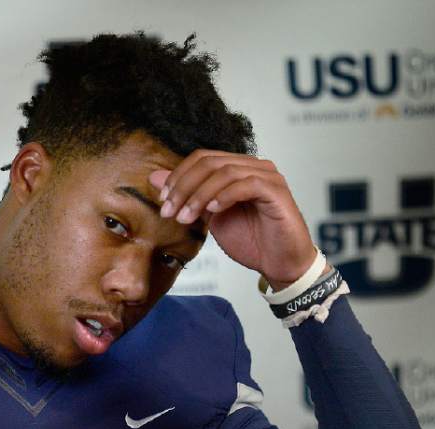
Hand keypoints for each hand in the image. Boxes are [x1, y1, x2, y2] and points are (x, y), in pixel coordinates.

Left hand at [148, 151, 317, 289]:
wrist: (279, 264)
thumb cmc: (250, 240)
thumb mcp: (210, 216)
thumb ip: (188, 195)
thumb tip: (156, 178)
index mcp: (237, 168)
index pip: (202, 158)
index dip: (179, 176)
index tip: (163, 201)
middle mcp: (253, 166)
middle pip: (210, 162)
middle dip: (184, 187)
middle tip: (169, 211)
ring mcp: (267, 176)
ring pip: (225, 172)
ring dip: (199, 195)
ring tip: (186, 217)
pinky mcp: (277, 191)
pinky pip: (247, 184)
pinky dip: (225, 196)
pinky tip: (212, 211)